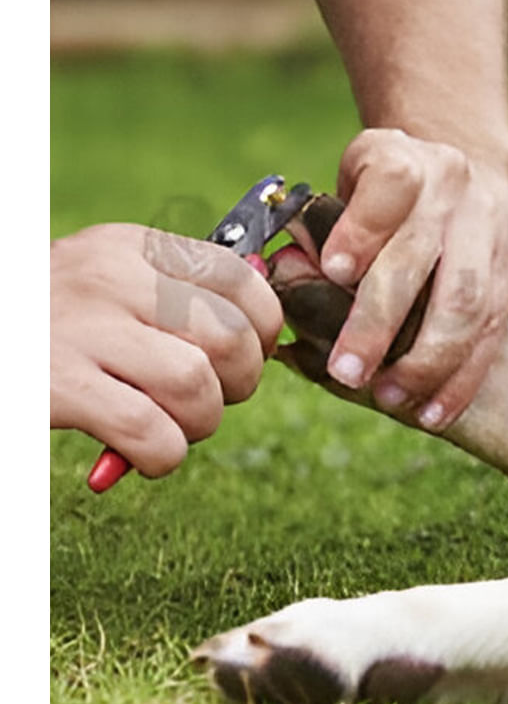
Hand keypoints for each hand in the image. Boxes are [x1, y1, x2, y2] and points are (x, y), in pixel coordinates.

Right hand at [50, 224, 283, 476]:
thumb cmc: (48, 322)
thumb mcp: (107, 282)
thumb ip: (177, 296)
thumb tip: (265, 331)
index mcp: (131, 247)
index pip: (240, 276)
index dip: (264, 327)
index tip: (250, 355)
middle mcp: (109, 278)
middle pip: (229, 336)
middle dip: (240, 383)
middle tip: (209, 399)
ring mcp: (79, 330)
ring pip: (196, 384)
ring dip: (201, 423)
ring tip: (173, 428)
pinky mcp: (54, 385)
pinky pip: (150, 431)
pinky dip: (165, 456)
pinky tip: (147, 454)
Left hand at [317, 128, 507, 430]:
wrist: (471, 167)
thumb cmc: (388, 193)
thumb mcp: (351, 187)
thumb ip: (322, 229)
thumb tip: (285, 277)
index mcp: (406, 161)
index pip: (390, 186)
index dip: (363, 228)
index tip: (334, 270)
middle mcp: (454, 188)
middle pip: (421, 258)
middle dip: (381, 321)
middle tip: (347, 371)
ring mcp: (492, 228)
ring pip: (468, 303)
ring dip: (427, 361)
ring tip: (391, 398)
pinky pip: (493, 333)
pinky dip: (461, 379)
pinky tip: (431, 411)